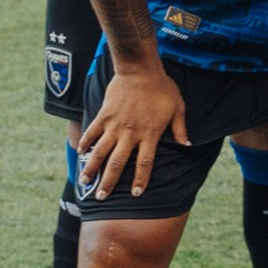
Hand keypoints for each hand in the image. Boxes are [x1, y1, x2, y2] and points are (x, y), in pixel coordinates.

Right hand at [78, 61, 188, 197]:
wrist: (140, 70)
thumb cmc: (162, 88)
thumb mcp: (178, 108)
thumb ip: (180, 129)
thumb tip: (187, 145)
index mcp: (150, 134)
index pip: (145, 163)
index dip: (141, 179)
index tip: (136, 193)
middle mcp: (130, 133)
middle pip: (118, 163)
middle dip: (109, 182)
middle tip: (102, 197)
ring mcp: (115, 125)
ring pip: (100, 151)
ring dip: (91, 168)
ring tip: (84, 182)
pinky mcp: (104, 115)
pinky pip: (92, 132)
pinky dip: (85, 143)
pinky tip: (80, 153)